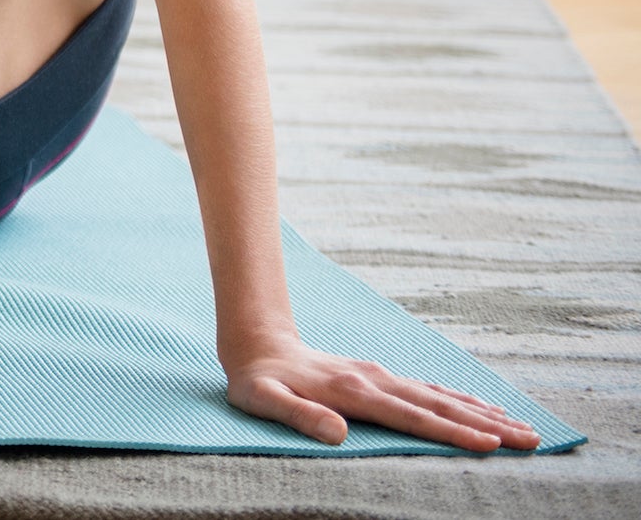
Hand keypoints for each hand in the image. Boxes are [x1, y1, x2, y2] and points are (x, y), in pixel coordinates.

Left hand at [223, 338, 541, 451]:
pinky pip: (428, 390)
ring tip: (523, 427)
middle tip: (532, 439)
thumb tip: (338, 434)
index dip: (451, 432)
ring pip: (440, 396)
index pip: (412, 416)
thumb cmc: (257, 381)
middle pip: (440, 406)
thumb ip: (298, 415)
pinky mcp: (379, 377)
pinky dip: (460, 399)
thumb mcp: (264, 400)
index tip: (491, 444)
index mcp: (354, 393)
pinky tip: (482, 408)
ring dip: (482, 412)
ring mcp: (380, 376)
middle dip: (487, 424)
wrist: (256, 344)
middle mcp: (375, 381)